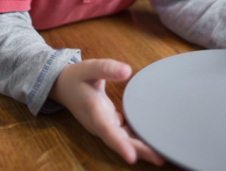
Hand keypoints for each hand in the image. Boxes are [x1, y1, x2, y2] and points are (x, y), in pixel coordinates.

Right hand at [49, 59, 164, 165]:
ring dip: (141, 148)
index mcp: (93, 109)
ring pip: (123, 141)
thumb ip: (106, 68)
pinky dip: (138, 140)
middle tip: (160, 158)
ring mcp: (104, 126)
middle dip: (139, 150)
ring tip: (162, 155)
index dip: (119, 144)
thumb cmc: (76, 77)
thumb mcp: (88, 68)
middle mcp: (98, 123)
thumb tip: (127, 71)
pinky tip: (154, 144)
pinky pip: (124, 136)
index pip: (106, 129)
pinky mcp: (109, 125)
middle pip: (119, 140)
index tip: (131, 157)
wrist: (63, 87)